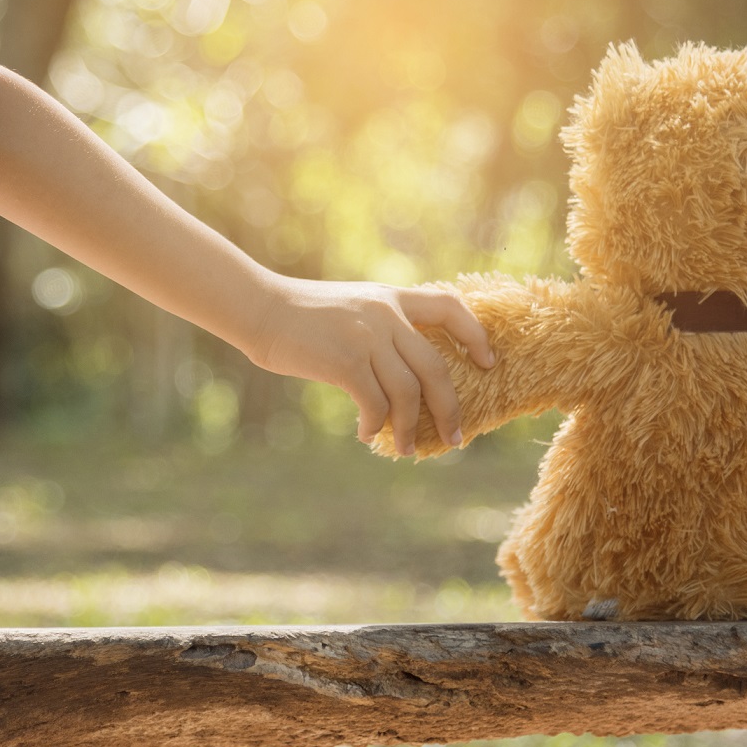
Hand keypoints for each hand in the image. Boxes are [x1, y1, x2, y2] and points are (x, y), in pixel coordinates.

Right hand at [245, 276, 495, 455]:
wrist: (260, 308)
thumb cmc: (301, 316)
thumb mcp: (351, 308)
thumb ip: (381, 328)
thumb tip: (405, 376)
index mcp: (391, 298)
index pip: (449, 306)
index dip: (475, 334)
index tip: (486, 362)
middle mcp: (385, 314)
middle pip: (435, 367)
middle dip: (449, 408)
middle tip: (456, 437)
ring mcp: (366, 337)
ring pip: (408, 392)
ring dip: (410, 428)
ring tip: (406, 448)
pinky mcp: (345, 361)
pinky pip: (375, 403)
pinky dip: (375, 425)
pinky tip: (367, 434)